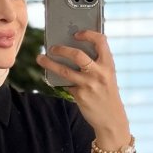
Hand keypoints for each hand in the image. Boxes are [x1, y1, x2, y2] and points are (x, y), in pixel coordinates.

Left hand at [36, 29, 130, 144]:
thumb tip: (71, 49)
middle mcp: (99, 73)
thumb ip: (96, 63)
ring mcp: (89, 85)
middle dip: (62, 49)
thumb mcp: (107, 75)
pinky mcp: (80, 96)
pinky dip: (57, 80)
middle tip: (52, 48)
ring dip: (49, 63)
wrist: (112, 119)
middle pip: (77, 55)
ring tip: (40, 58)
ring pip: (64, 71)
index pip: (100, 41)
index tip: (76, 34)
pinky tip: (51, 77)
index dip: (88, 34)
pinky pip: (65, 84)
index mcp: (108, 64)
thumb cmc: (107, 93)